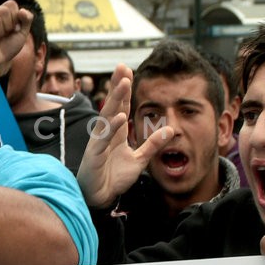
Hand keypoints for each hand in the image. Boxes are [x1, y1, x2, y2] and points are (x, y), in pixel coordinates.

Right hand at [0, 1, 32, 77]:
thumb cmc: (7, 49)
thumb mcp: (22, 34)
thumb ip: (27, 19)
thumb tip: (22, 10)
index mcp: (0, 13)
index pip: (11, 4)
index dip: (16, 18)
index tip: (12, 30)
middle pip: (6, 9)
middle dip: (9, 25)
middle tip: (3, 36)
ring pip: (1, 13)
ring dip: (3, 29)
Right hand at [76, 64, 173, 207]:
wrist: (98, 198)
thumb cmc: (113, 178)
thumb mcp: (139, 160)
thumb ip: (152, 145)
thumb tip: (170, 130)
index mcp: (114, 133)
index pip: (120, 106)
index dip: (124, 90)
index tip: (128, 71)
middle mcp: (104, 134)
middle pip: (111, 105)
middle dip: (117, 86)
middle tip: (122, 66)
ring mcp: (98, 143)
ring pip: (106, 116)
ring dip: (115, 100)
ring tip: (123, 83)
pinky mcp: (94, 155)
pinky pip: (103, 138)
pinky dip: (111, 127)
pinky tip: (119, 116)